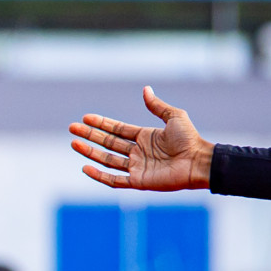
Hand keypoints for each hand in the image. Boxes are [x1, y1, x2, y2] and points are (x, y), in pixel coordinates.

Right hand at [69, 87, 213, 191]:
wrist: (199, 161)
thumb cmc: (190, 139)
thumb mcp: (174, 117)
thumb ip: (157, 106)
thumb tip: (145, 89)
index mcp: (145, 137)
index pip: (117, 129)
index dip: (102, 123)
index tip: (86, 117)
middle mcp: (138, 152)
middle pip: (108, 143)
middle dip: (90, 135)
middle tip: (72, 128)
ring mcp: (137, 167)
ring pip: (107, 159)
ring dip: (90, 152)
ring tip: (74, 143)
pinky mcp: (138, 181)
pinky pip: (114, 180)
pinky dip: (99, 175)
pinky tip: (85, 166)